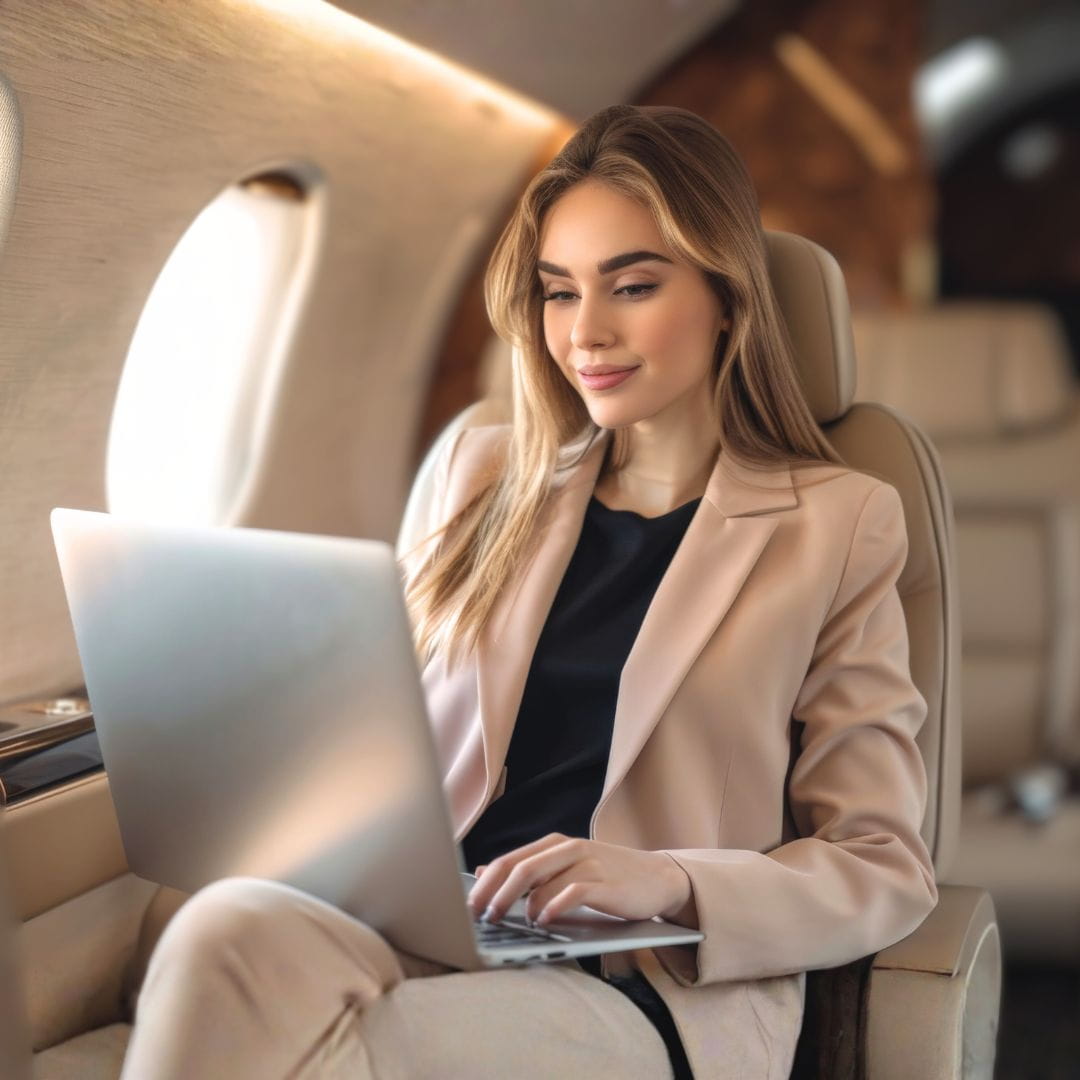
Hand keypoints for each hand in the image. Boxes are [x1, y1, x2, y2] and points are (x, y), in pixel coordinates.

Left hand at [466, 833, 691, 927]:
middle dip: (496, 896)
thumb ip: (528, 871)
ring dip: (523, 905)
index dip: (485, 885)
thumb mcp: (564, 870)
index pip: (508, 861)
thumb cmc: (606, 878)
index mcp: (553, 845)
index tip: (468, 908)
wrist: (657, 877)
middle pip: (519, 869)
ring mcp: (586, 863)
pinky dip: (554, 907)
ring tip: (516, 923)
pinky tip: (545, 920)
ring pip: (542, 880)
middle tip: (483, 918)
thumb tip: (483, 874)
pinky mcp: (604, 882)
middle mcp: (567, 849)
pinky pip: (572, 892)